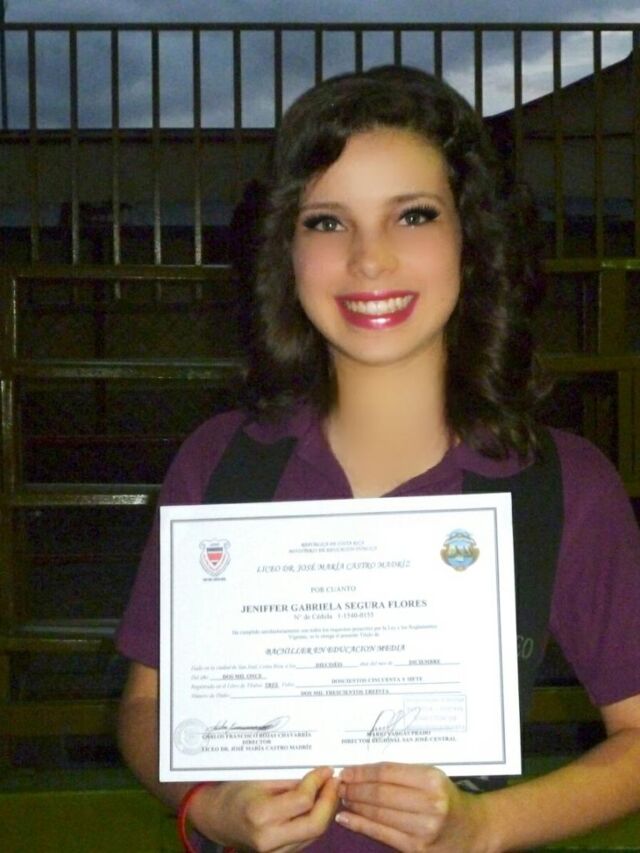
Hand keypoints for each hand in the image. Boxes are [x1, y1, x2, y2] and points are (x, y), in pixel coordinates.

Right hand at [190, 766, 339, 851]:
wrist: (217, 818)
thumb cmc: (236, 792)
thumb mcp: (259, 778)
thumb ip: (289, 780)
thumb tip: (318, 775)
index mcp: (260, 815)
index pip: (303, 801)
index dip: (318, 783)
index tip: (326, 770)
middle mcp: (269, 839)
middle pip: (315, 824)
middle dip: (330, 800)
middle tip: (335, 781)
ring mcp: (274, 852)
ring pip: (314, 834)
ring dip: (326, 811)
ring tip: (328, 790)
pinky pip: (306, 839)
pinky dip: (315, 821)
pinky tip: (317, 805)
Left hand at [336, 762, 489, 851]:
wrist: (473, 830)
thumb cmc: (447, 797)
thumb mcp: (432, 776)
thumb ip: (402, 773)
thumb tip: (362, 772)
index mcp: (432, 780)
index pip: (387, 773)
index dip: (362, 772)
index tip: (346, 771)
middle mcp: (429, 804)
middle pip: (380, 794)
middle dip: (355, 789)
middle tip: (340, 785)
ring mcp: (423, 829)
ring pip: (378, 814)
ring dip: (355, 806)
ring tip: (342, 798)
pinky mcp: (417, 849)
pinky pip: (381, 834)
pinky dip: (360, 825)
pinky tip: (346, 818)